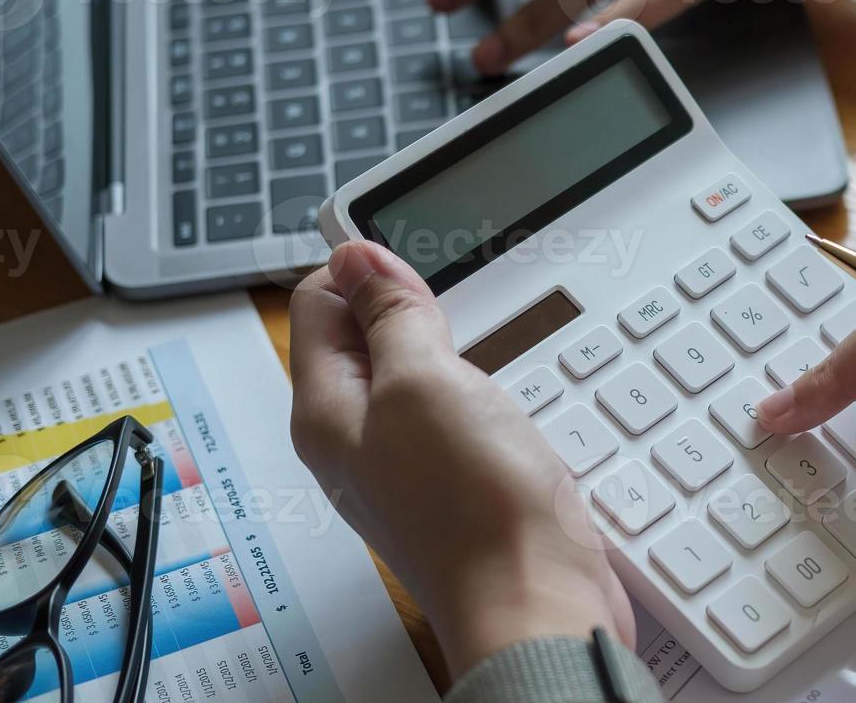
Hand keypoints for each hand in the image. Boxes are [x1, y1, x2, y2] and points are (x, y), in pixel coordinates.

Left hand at [289, 241, 632, 675]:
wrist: (537, 599)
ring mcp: (409, 461)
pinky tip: (507, 393)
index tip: (417, 264)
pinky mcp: (458, 480)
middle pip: (367, 335)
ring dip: (452, 346)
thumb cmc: (474, 506)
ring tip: (480, 349)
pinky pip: (457, 410)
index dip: (364, 268)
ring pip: (418, 371)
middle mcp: (358, 437)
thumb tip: (356, 257)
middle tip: (452, 306)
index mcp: (327, 409)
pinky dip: (483, 388)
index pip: (318, 302)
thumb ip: (390, 315)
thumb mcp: (424, 380)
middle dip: (411, 305)